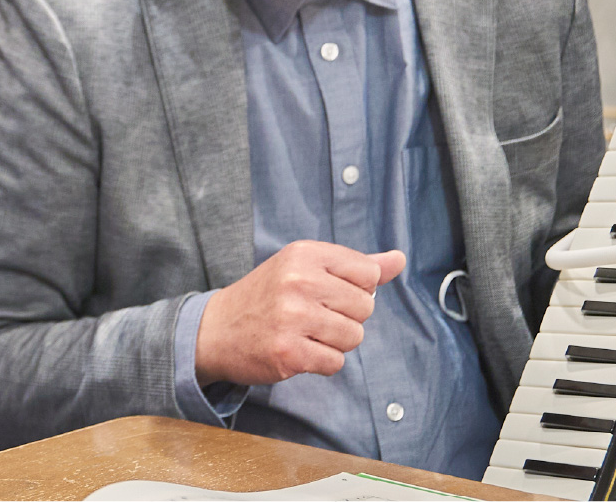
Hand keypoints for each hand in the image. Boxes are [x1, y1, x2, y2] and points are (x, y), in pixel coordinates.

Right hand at [195, 241, 406, 385]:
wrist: (215, 330)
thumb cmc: (266, 297)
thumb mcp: (303, 268)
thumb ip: (354, 265)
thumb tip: (399, 259)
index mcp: (304, 254)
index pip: (368, 273)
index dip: (356, 288)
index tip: (327, 292)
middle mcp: (298, 281)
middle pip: (365, 307)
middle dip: (347, 318)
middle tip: (313, 316)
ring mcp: (292, 317)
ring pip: (354, 337)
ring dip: (335, 342)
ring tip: (305, 333)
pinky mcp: (288, 352)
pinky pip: (336, 362)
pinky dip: (321, 362)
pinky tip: (298, 350)